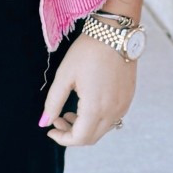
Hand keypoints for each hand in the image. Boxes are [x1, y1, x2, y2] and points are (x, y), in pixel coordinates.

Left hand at [39, 31, 136, 147]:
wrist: (114, 33)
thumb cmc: (87, 51)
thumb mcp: (64, 76)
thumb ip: (53, 103)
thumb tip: (44, 122)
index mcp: (95, 108)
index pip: (79, 138)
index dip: (62, 139)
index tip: (50, 129)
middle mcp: (113, 111)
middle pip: (92, 138)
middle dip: (72, 134)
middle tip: (58, 119)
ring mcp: (123, 105)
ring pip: (103, 129)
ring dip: (85, 127)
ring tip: (69, 112)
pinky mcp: (128, 98)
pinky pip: (112, 118)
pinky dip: (97, 119)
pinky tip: (86, 104)